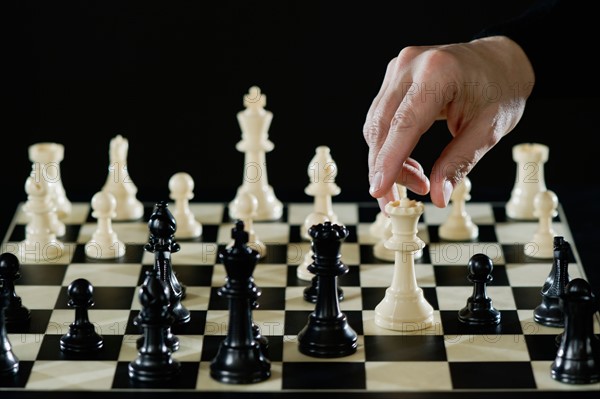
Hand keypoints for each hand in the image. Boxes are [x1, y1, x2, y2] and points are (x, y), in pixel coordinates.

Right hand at [363, 35, 533, 210]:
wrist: (500, 61)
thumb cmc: (500, 90)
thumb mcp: (488, 130)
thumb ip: (459, 162)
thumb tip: (438, 197)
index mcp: (438, 72)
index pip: (404, 124)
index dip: (389, 160)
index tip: (378, 190)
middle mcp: (410, 65)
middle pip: (382, 127)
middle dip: (383, 168)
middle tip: (394, 200)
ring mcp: (398, 69)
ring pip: (376, 125)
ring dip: (386, 160)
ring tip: (415, 181)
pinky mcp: (393, 77)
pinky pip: (380, 118)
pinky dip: (388, 146)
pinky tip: (407, 162)